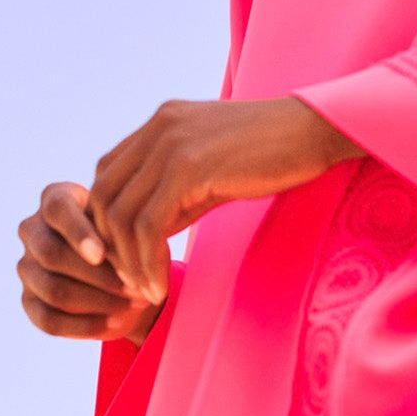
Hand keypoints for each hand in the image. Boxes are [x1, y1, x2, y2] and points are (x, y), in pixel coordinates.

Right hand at [17, 181, 159, 342]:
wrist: (126, 272)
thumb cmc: (129, 237)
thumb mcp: (131, 223)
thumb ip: (124, 228)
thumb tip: (127, 247)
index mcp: (54, 198)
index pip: (56, 209)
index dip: (77, 233)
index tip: (102, 255)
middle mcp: (32, 230)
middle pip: (52, 254)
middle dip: (98, 275)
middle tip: (136, 286)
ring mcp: (27, 267)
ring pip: (53, 290)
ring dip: (99, 301)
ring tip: (135, 304)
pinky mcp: (29, 302)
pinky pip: (50, 321)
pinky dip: (87, 326)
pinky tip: (118, 324)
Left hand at [86, 96, 360, 308]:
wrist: (314, 132)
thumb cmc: (275, 155)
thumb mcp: (213, 169)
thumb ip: (175, 191)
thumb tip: (146, 233)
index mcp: (161, 123)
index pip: (106, 176)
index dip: (106, 222)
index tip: (127, 260)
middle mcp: (157, 128)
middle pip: (103, 197)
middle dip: (109, 248)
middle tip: (129, 284)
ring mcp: (169, 145)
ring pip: (120, 215)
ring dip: (127, 263)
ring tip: (146, 292)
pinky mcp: (188, 167)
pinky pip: (148, 226)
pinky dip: (147, 263)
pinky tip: (161, 286)